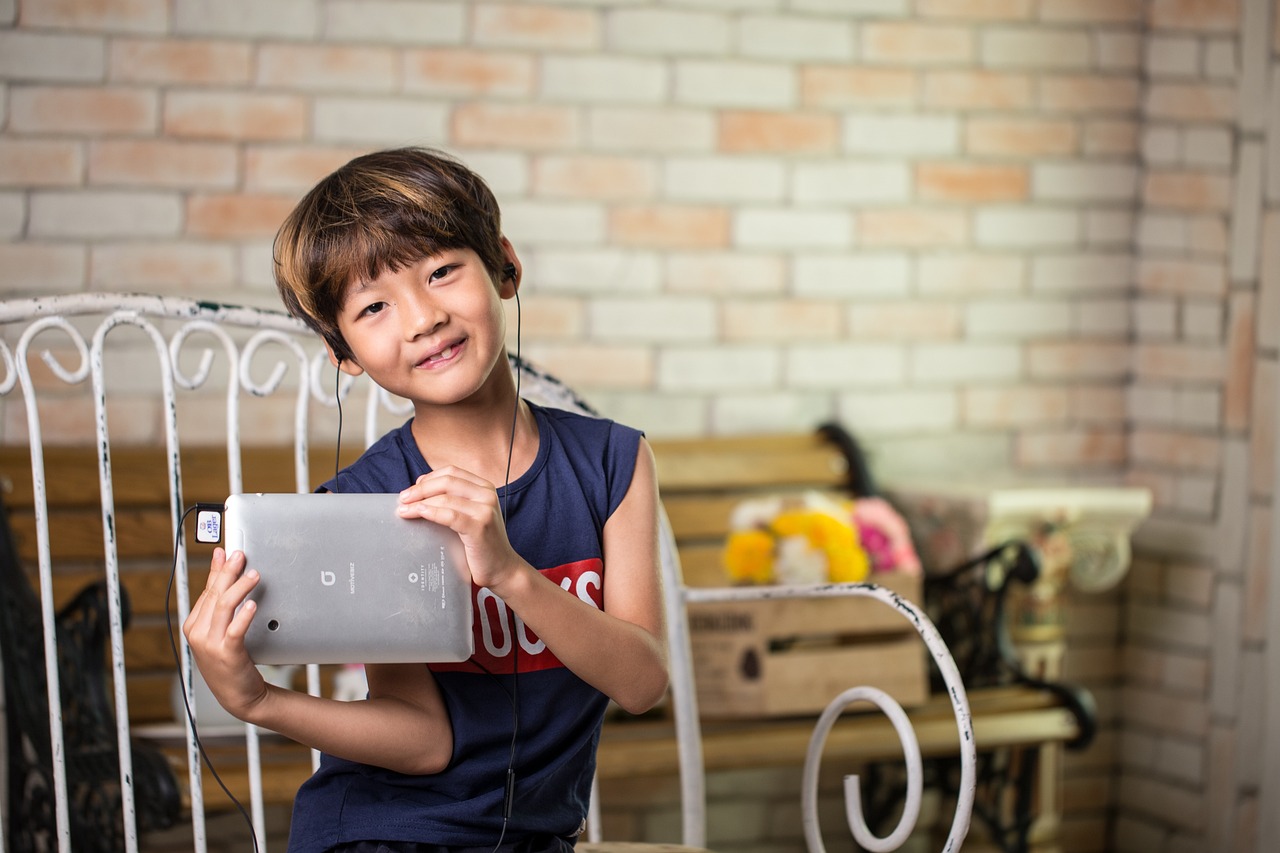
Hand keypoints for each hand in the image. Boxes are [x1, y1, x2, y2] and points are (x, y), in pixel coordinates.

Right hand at [181, 547, 268, 720]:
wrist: (238, 695)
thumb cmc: (230, 660)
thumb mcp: (219, 631)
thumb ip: (219, 604)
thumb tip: (222, 571)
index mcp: (193, 626)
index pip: (207, 591)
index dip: (217, 570)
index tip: (225, 552)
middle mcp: (198, 634)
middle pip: (214, 595)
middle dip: (228, 572)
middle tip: (241, 556)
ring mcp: (210, 644)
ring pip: (224, 607)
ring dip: (240, 587)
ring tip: (253, 575)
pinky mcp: (227, 653)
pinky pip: (235, 629)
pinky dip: (243, 615)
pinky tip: (252, 604)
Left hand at [396, 466, 527, 593]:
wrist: (502, 568)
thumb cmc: (482, 543)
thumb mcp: (471, 514)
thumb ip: (453, 500)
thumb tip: (420, 488)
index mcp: (485, 487)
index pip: (451, 472)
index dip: (428, 478)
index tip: (412, 489)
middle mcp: (487, 494)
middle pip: (447, 481)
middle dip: (420, 489)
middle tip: (402, 499)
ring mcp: (485, 510)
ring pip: (445, 497)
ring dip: (420, 502)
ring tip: (404, 510)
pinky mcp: (479, 527)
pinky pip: (449, 515)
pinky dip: (430, 512)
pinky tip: (419, 513)